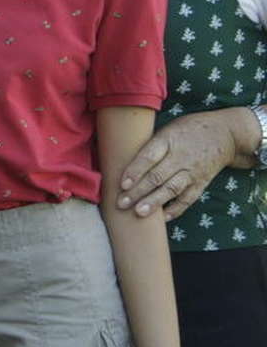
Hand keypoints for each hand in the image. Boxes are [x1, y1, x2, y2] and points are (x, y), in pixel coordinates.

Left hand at [117, 109, 245, 220]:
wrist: (225, 134)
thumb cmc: (187, 129)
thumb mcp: (167, 128)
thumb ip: (150, 144)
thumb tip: (122, 159)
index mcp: (168, 140)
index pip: (149, 157)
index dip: (135, 171)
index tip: (122, 184)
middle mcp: (181, 157)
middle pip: (158, 176)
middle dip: (139, 192)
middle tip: (121, 203)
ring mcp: (193, 172)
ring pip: (172, 189)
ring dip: (154, 202)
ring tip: (139, 212)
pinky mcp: (202, 183)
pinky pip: (188, 199)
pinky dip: (175, 209)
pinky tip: (163, 218)